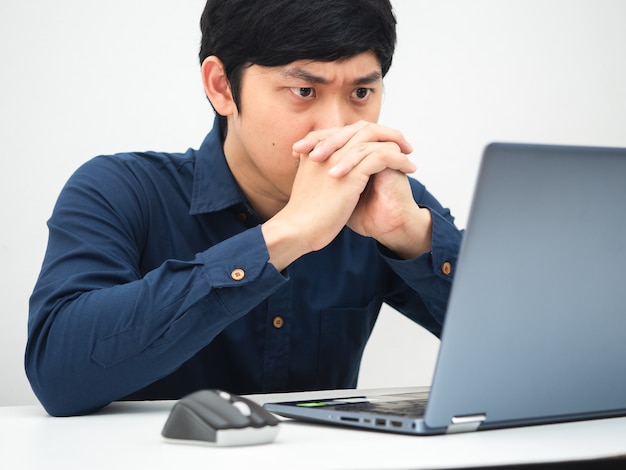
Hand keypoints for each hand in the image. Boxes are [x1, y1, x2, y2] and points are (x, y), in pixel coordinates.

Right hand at [263, 123, 416, 269]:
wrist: (297, 229)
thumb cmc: (303, 215)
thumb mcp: (312, 187)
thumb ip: (321, 175)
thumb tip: (334, 177)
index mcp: (315, 150)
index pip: (347, 132)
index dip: (367, 135)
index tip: (382, 144)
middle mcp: (326, 148)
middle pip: (362, 128)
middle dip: (386, 132)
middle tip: (402, 143)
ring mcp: (337, 158)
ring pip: (374, 138)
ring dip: (396, 144)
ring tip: (409, 154)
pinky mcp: (351, 173)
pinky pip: (382, 156)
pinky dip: (398, 160)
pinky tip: (409, 168)